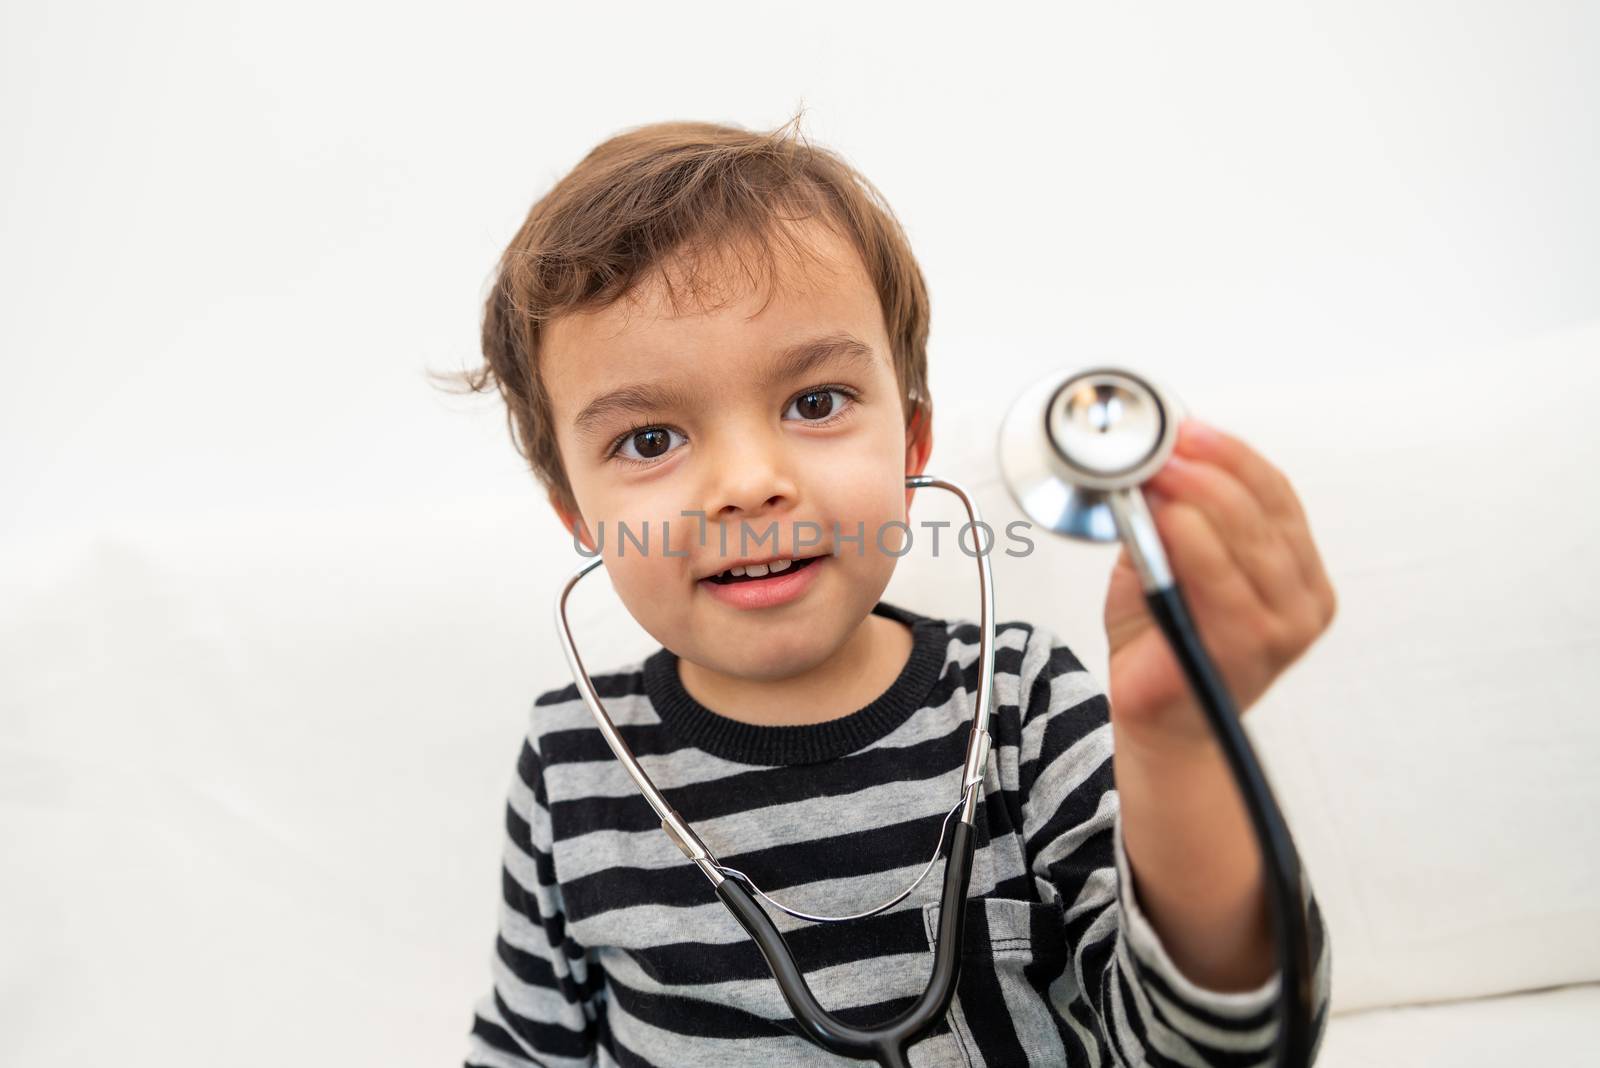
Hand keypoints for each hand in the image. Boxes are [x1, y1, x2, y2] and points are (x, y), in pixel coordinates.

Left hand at [1104, 419, 1337, 746]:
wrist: (1161, 719)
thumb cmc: (1164, 641)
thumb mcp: (1165, 561)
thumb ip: (1169, 516)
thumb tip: (1153, 461)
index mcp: (1296, 568)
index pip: (1276, 494)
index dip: (1233, 455)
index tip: (1188, 430)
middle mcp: (1304, 598)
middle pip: (1265, 512)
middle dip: (1212, 470)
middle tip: (1166, 450)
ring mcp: (1285, 628)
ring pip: (1251, 543)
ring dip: (1202, 499)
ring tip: (1161, 475)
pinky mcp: (1252, 652)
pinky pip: (1227, 589)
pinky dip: (1197, 547)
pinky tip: (1169, 520)